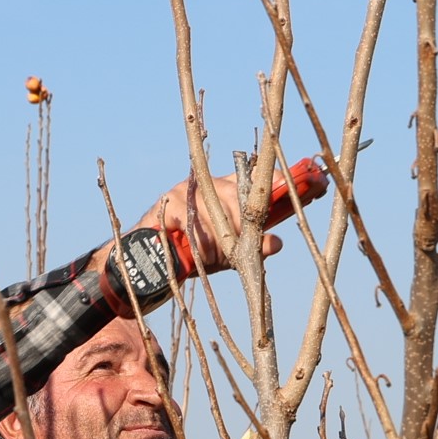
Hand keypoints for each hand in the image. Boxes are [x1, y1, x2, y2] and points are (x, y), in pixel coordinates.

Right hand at [131, 174, 284, 278]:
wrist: (150, 260)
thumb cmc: (192, 253)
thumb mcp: (228, 254)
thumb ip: (251, 247)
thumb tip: (276, 243)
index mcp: (224, 190)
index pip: (252, 178)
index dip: (270, 179)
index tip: (287, 185)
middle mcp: (208, 183)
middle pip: (236, 196)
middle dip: (239, 229)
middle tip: (234, 251)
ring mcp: (188, 189)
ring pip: (216, 210)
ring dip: (218, 240)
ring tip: (212, 257)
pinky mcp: (170, 201)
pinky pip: (193, 221)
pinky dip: (200, 243)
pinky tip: (199, 254)